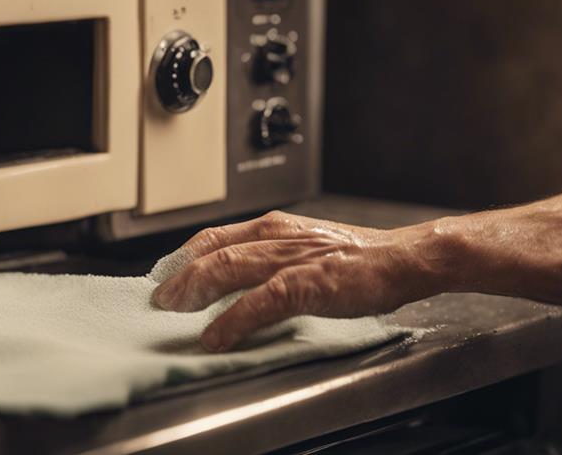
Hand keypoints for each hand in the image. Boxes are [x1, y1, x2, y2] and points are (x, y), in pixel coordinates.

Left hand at [152, 211, 446, 351]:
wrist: (402, 258)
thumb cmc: (358, 257)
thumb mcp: (304, 246)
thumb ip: (270, 256)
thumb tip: (235, 279)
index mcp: (274, 226)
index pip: (213, 236)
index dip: (183, 257)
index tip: (165, 278)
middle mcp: (276, 235)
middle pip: (211, 251)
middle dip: (179, 277)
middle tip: (160, 300)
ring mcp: (290, 258)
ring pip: (227, 268)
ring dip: (194, 292)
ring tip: (175, 314)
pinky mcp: (307, 283)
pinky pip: (259, 301)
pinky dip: (232, 320)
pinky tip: (217, 336)